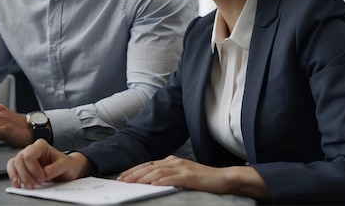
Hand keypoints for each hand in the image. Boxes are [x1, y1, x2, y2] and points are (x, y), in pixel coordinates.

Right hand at [7, 139, 90, 188]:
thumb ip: (55, 168)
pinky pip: (12, 168)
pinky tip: (18, 184)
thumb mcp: (65, 165)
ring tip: (26, 186)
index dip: (33, 169)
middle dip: (25, 175)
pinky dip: (13, 176)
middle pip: (19, 160)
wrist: (68, 169)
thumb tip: (44, 173)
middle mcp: (31, 149)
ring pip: (14, 164)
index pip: (29, 155)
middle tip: (34, 185)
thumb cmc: (66, 164)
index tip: (42, 178)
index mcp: (41, 145)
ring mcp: (25, 157)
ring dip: (18, 176)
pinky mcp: (23, 166)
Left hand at [117, 155, 268, 199]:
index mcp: (171, 161)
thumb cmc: (202, 178)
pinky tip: (153, 184)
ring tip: (133, 182)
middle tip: (122, 179)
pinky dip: (162, 181)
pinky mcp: (189, 176)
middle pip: (150, 167)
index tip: (123, 176)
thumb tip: (151, 180)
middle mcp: (174, 161)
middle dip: (134, 173)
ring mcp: (182, 167)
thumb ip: (167, 174)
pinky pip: (173, 178)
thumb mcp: (181, 174)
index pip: (148, 165)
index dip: (134, 170)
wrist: (222, 178)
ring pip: (158, 172)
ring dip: (143, 177)